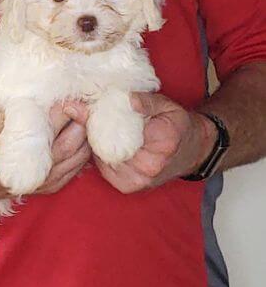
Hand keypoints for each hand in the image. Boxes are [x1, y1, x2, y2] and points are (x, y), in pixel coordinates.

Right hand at [0, 101, 89, 203]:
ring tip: (82, 112)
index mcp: (20, 152)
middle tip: (80, 98)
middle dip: (81, 115)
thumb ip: (6, 117)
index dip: (63, 106)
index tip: (66, 90)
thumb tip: (30, 103)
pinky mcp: (50, 186)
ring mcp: (47, 181)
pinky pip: (78, 167)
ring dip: (85, 132)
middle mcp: (38, 170)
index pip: (52, 124)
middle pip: (74, 138)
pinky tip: (79, 134)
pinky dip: (84, 149)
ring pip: (80, 154)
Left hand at [94, 92, 216, 193]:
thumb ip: (148, 101)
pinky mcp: (129, 187)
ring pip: (104, 158)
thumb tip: (129, 99)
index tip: (99, 109)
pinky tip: (109, 146)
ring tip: (101, 131)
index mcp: (163, 142)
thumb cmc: (178, 126)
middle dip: (100, 132)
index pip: (122, 129)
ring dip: (100, 145)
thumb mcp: (168, 106)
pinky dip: (103, 157)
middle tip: (95, 118)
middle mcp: (151, 166)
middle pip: (110, 146)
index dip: (107, 118)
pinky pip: (105, 169)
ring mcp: (139, 180)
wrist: (191, 152)